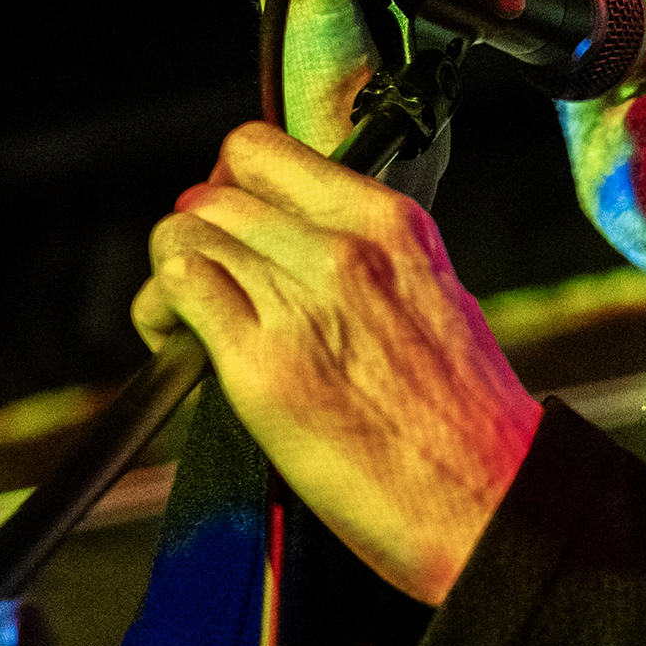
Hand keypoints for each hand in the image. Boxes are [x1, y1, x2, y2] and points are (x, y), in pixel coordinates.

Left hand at [137, 121, 541, 603]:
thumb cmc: (467, 418)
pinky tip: (178, 343)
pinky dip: (160, 311)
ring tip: (185, 319)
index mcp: (392, 224)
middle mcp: (344, 249)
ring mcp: (300, 300)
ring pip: (182, 235)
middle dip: (196, 234)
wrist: (485, 495)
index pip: (262, 150)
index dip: (229, 182)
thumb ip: (372, 260)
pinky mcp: (261, 362)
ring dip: (170, 273)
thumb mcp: (436, 297)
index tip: (233, 222)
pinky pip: (177, 291)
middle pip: (212, 193)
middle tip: (208, 283)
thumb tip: (301, 248)